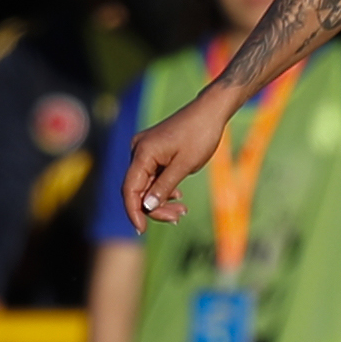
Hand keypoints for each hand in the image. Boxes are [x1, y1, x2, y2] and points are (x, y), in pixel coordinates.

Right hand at [121, 88, 236, 231]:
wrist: (210, 111)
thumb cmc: (200, 135)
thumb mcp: (184, 165)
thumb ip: (164, 187)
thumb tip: (147, 208)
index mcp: (142, 152)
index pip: (129, 189)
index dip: (134, 212)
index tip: (142, 230)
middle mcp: (138, 150)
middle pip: (138, 189)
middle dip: (154, 208)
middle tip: (178, 217)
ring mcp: (145, 150)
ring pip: (147, 184)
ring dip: (161, 200)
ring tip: (182, 211)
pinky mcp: (154, 152)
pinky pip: (153, 176)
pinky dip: (164, 189)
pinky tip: (178, 197)